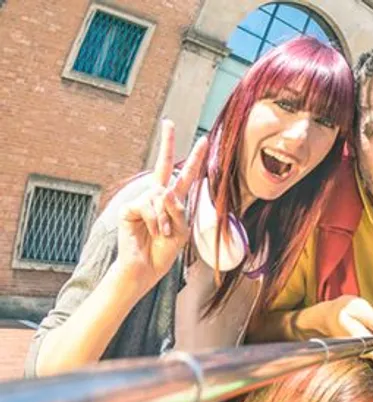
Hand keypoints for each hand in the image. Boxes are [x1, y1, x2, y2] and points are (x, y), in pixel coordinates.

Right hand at [118, 120, 207, 293]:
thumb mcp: (180, 232)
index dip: (194, 160)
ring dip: (165, 218)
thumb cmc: (164, 252)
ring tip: (161, 234)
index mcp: (174, 202)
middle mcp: (157, 197)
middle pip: (163, 165)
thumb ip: (178, 212)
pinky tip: (151, 232)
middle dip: (167, 143)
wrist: (146, 267)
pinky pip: (147, 206)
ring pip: (160, 197)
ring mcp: (141, 200)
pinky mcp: (128, 208)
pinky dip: (154, 221)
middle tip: (169, 121)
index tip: (203, 140)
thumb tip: (165, 191)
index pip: (185, 176)